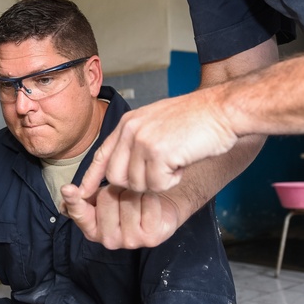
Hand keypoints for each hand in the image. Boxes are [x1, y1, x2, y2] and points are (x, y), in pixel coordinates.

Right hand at [60, 183, 180, 248]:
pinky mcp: (150, 238)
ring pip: (128, 198)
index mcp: (92, 229)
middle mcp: (108, 240)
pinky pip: (148, 203)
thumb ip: (85, 195)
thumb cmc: (128, 200)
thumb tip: (66, 191)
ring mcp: (129, 242)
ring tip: (138, 198)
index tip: (68, 188)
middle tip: (125, 193)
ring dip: (136, 191)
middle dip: (118, 188)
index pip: (79, 213)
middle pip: (107, 197)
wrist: (160, 208)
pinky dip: (151, 196)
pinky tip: (151, 203)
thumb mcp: (104, 196)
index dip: (74, 200)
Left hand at [73, 89, 238, 195]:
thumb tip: (125, 166)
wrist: (223, 109)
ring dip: (158, 182)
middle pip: (116, 177)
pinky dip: (172, 181)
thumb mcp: (158, 122)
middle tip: (162, 171)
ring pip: (137, 185)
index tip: (81, 194)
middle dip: (137, 184)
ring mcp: (143, 141)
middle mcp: (131, 130)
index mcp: (129, 122)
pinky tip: (183, 164)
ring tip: (176, 162)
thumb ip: (138, 140)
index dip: (91, 178)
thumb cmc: (198, 117)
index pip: (102, 155)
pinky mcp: (158, 152)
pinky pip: (157, 185)